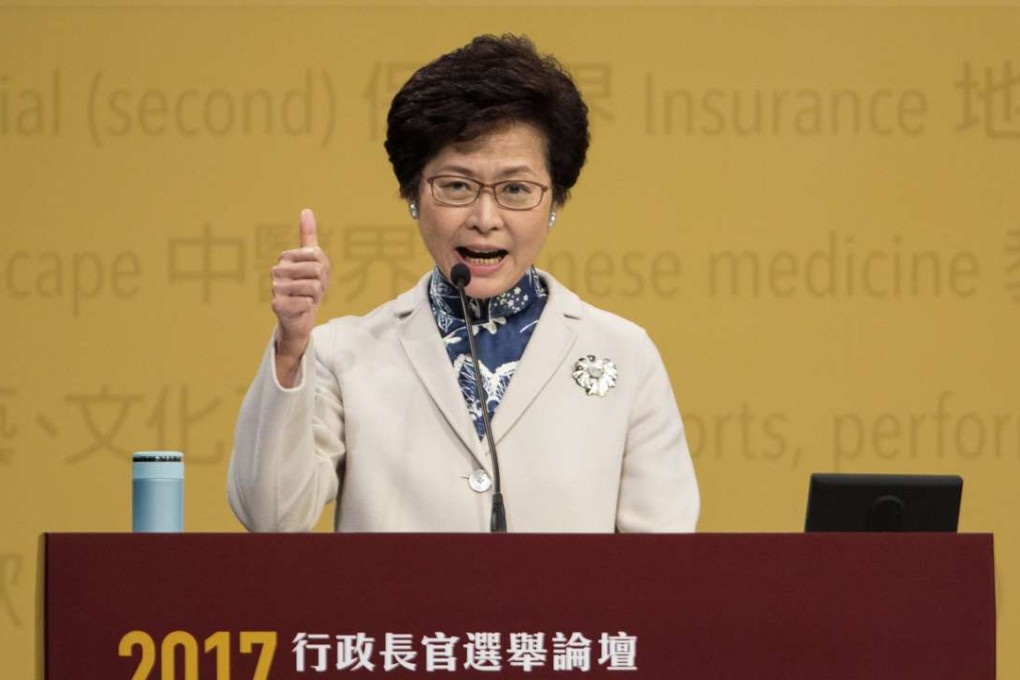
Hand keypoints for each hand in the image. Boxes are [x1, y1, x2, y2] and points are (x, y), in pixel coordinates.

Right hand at [270, 209, 330, 382]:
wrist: (299, 317)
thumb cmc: (308, 288)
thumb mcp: (313, 261)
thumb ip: (308, 236)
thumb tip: (306, 209)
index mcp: (285, 257)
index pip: (316, 256)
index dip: (323, 269)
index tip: (314, 277)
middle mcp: (276, 270)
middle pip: (316, 271)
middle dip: (320, 284)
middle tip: (311, 291)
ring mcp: (275, 288)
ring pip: (312, 287)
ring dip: (315, 297)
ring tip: (305, 299)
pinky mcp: (277, 306)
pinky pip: (307, 303)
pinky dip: (308, 308)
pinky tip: (299, 310)